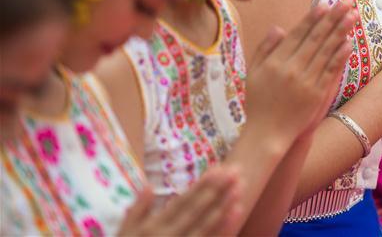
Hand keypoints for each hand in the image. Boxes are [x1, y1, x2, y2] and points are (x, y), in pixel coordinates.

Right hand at [119, 166, 241, 235]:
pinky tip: (236, 214)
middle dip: (217, 190)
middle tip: (236, 172)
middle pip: (197, 211)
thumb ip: (136, 210)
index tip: (218, 170)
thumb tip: (148, 186)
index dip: (201, 186)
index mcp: (154, 228)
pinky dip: (222, 229)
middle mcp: (169, 236)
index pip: (182, 203)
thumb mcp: (124, 233)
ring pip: (206, 227)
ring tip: (239, 190)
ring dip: (224, 207)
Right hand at [243, 1, 355, 148]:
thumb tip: (279, 28)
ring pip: (326, 51)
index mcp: (275, 62)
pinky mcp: (317, 94)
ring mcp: (306, 82)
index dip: (312, 19)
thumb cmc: (258, 102)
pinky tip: (348, 42)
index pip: (297, 35)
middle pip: (315, 39)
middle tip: (345, 2)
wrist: (268, 133)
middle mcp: (292, 69)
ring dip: (340, 31)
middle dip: (332, 18)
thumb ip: (265, 49)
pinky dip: (340, 56)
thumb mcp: (254, 73)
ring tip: (352, 16)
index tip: (324, 4)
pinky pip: (331, 71)